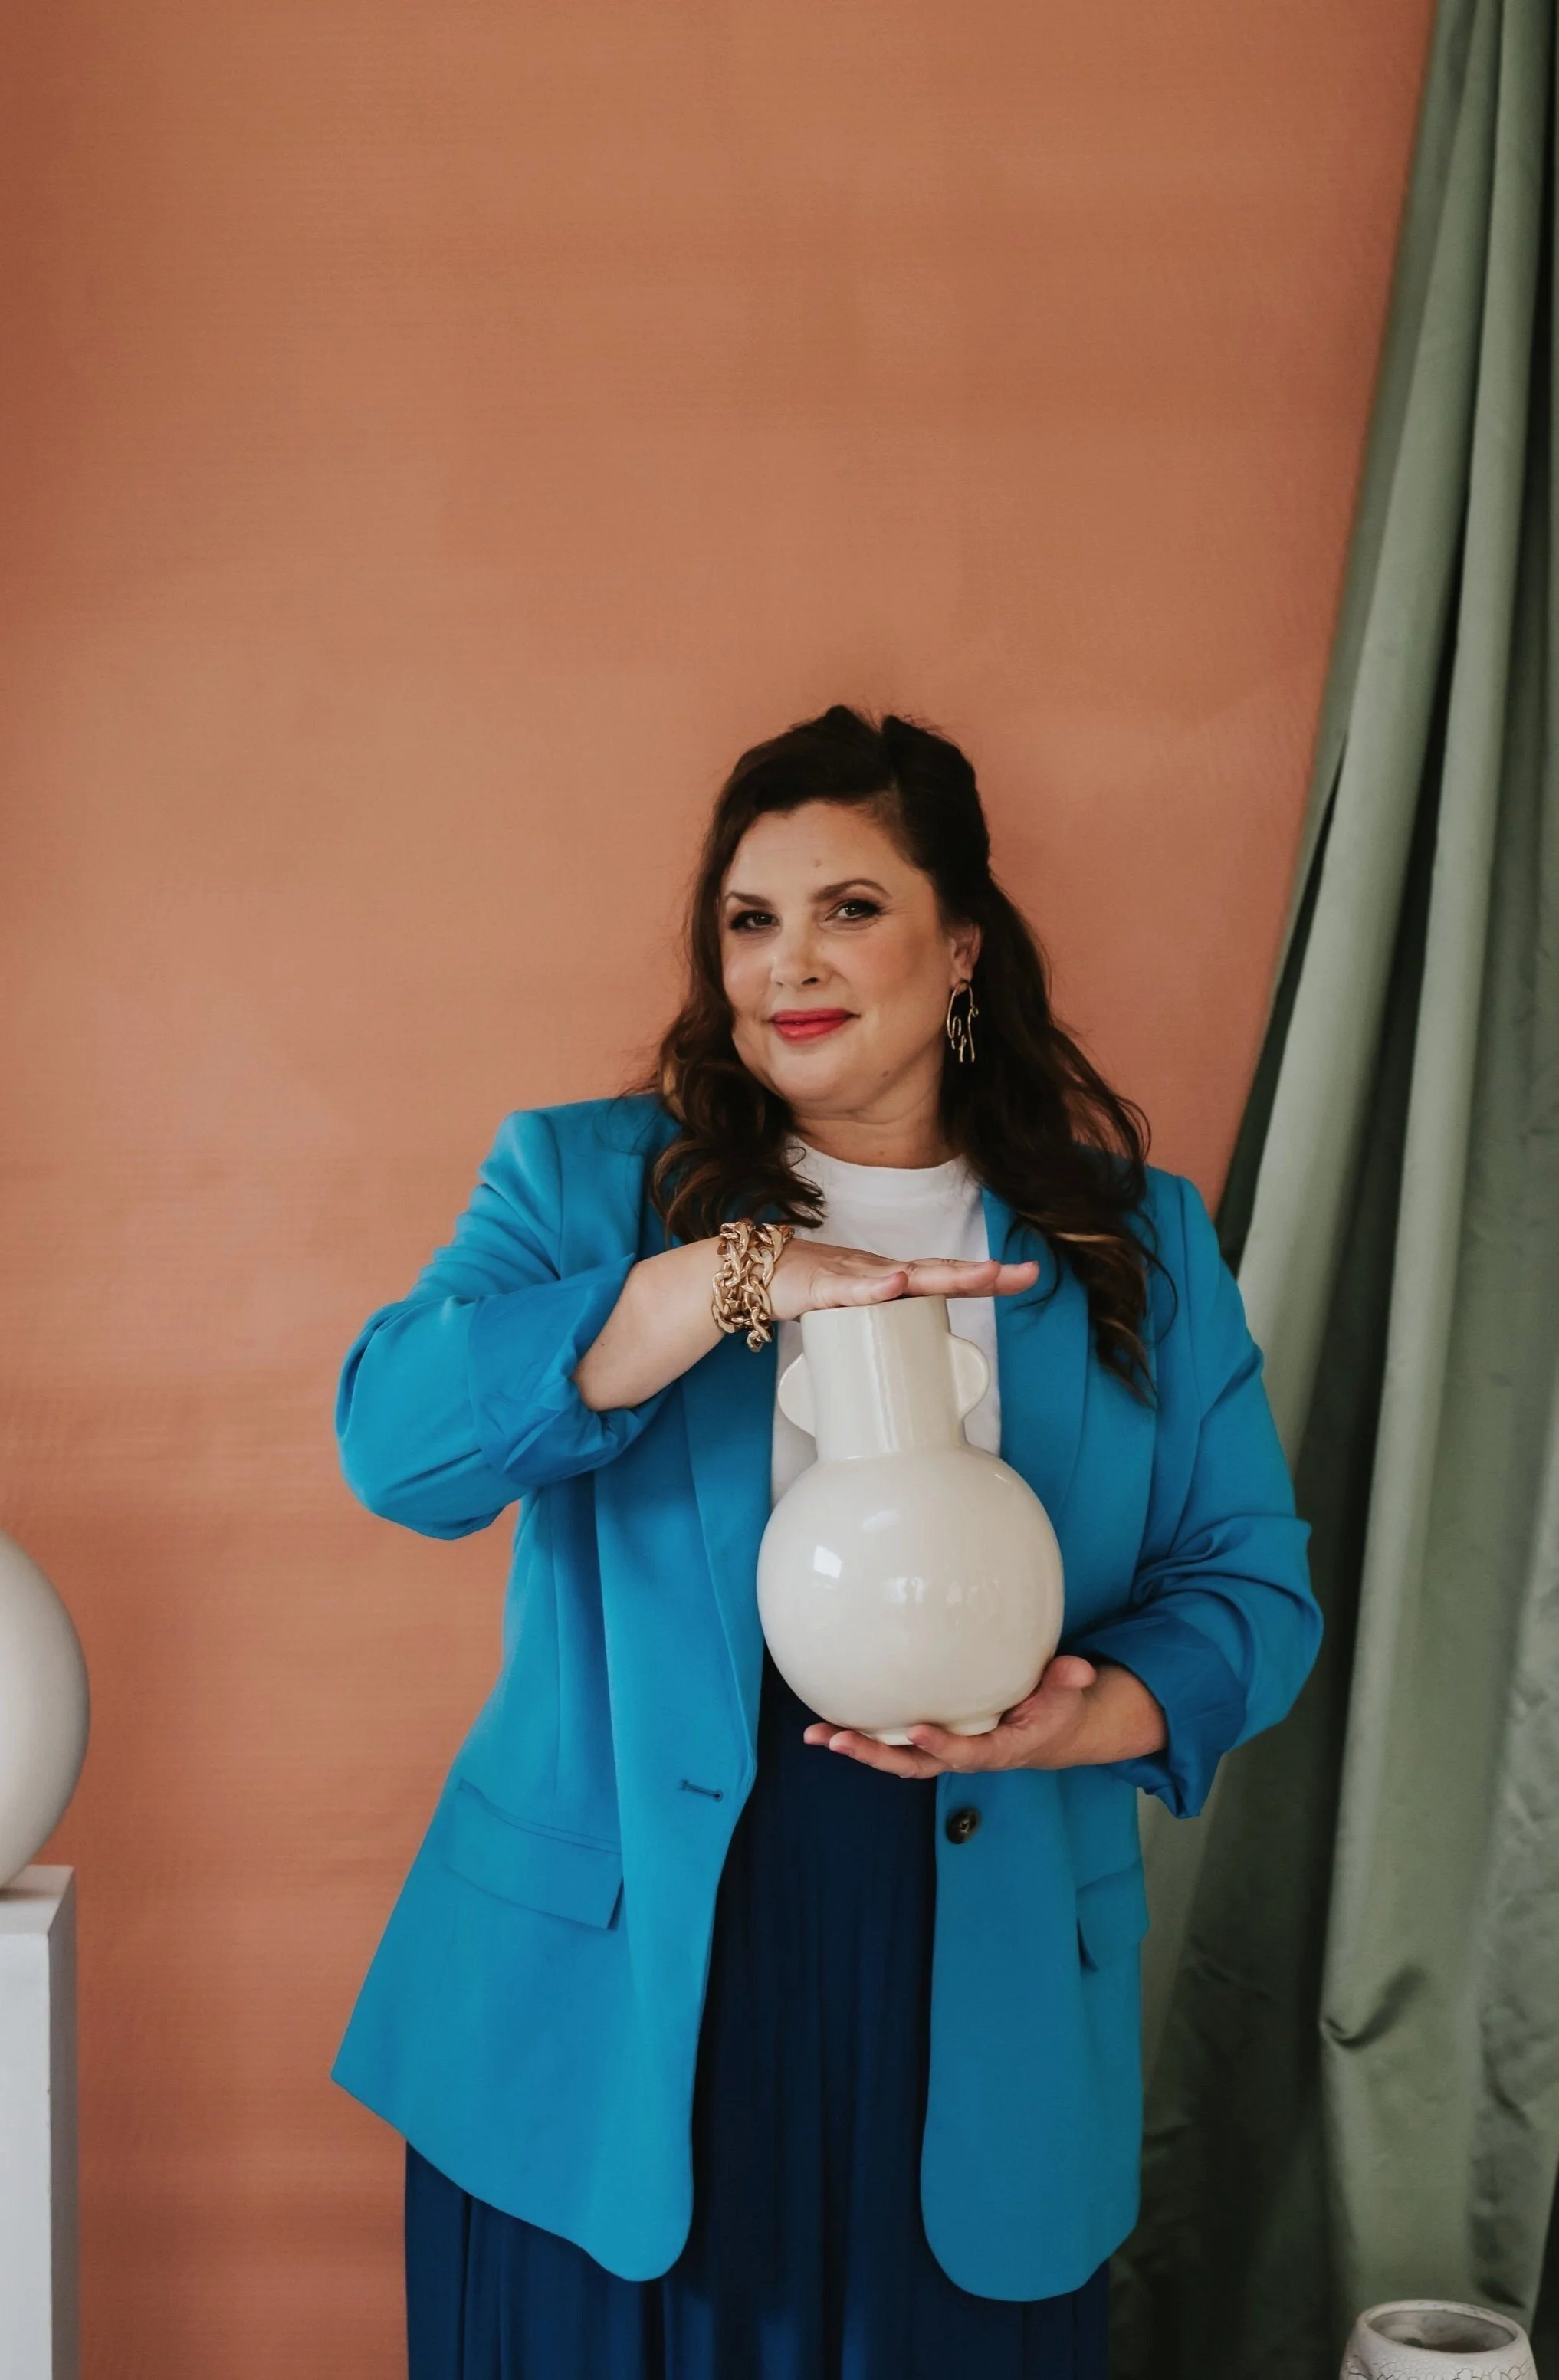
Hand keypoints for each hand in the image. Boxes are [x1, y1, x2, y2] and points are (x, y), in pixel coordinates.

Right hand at [770, 1238, 1038, 1321]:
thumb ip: (890, 1347)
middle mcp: (885, 1274)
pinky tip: (893, 1285)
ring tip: (980, 1274)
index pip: (949, 1276)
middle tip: (1014, 1273)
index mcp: (898, 1284)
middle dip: (978, 1274)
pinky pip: (849, 1288)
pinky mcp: (823, 1287)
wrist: (761, 1275)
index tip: (1029, 1275)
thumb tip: (923, 1394)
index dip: (988, 1277)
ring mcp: (856, 1277)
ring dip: (941, 1275)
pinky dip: (872, 1288)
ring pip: (903, 1275)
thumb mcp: (863, 1324)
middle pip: (938, 1272)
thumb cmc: (820, 1296)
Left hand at [802, 1653, 1102, 1776]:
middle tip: (838, 1741)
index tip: (916, 1731)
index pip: (968, 1754)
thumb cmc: (1053, 1708)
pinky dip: (860, 1734)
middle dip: (876, 1756)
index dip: (942, 1747)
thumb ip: (1066, 1681)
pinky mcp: (929, 1736)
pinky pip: (892, 1739)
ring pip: (895, 1756)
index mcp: (999, 1749)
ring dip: (856, 1747)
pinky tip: (829, 1722)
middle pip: (915, 1764)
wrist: (1048, 1731)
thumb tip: (1078, 1670)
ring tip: (816, 1736)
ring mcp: (942, 1748)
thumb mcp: (1067, 1695)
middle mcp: (964, 1754)